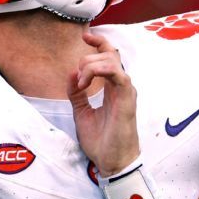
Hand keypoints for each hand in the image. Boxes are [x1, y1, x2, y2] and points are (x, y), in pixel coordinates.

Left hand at [69, 31, 139, 175]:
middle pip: (110, 53)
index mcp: (113, 88)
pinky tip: (85, 84)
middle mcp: (121, 86)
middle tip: (77, 81)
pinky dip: (99, 71)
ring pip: (112, 60)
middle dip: (87, 58)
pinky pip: (118, 73)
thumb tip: (71, 74)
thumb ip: (76, 94)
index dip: (98, 42)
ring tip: (80, 84)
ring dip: (91, 65)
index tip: (85, 36)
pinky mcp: (127, 98)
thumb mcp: (81, 112)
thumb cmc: (101, 140)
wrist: (112, 162)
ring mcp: (126, 91)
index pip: (109, 55)